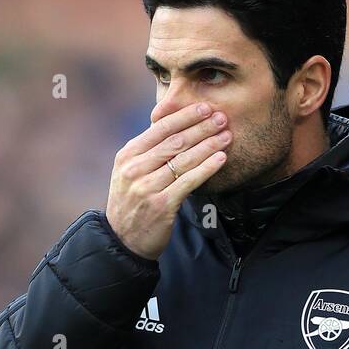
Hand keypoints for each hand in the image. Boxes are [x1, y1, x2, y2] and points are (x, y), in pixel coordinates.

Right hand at [105, 100, 231, 260]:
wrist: (122, 240)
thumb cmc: (132, 203)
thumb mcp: (129, 173)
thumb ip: (147, 152)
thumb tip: (174, 126)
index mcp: (127, 156)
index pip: (159, 129)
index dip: (184, 116)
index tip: (204, 108)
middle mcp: (135, 169)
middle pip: (174, 142)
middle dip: (201, 128)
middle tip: (222, 118)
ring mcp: (147, 187)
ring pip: (184, 160)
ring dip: (208, 145)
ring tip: (226, 136)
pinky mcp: (162, 205)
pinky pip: (189, 181)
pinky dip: (207, 168)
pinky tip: (221, 159)